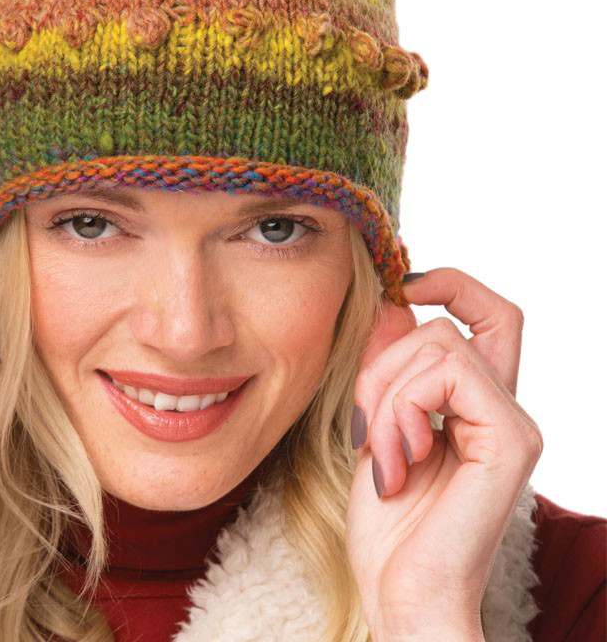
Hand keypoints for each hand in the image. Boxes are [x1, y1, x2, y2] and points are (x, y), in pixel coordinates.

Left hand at [345, 268, 543, 640]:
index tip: (407, 286)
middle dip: (384, 361)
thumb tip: (395, 302)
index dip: (453, 284)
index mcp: (478, 405)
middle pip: (445, 325)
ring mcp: (513, 424)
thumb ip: (390, 368)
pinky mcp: (511, 441)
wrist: (403, 596)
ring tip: (384, 457)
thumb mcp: (376, 426)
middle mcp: (504, 409)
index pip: (490, 315)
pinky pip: (447, 375)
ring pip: (438, 344)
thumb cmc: (390, 526)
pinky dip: (402, 410)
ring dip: (386, 395)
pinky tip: (398, 464)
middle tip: (366, 424)